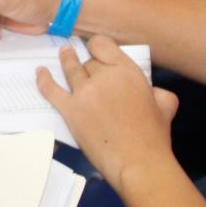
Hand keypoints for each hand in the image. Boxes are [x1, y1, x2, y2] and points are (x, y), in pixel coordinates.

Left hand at [37, 37, 179, 185]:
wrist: (137, 161)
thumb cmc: (153, 136)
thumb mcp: (165, 105)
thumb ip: (157, 92)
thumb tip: (151, 92)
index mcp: (127, 71)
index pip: (104, 45)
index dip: (98, 46)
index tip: (95, 50)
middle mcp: (104, 76)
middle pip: (88, 62)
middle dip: (88, 64)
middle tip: (85, 66)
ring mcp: (85, 92)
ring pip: (71, 70)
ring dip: (66, 60)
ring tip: (64, 53)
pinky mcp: (70, 110)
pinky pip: (51, 90)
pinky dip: (44, 80)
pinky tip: (40, 72)